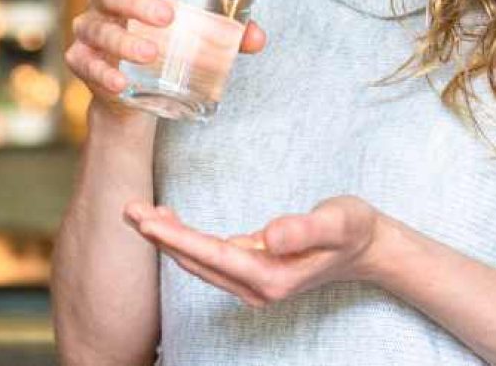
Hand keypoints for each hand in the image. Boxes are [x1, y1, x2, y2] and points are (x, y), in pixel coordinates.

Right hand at [65, 0, 266, 117]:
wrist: (135, 94)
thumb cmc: (167, 44)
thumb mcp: (195, 32)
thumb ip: (227, 31)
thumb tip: (258, 38)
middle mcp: (104, 2)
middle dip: (138, 2)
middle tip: (169, 16)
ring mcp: (90, 32)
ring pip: (99, 30)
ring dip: (125, 42)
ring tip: (152, 53)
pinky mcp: (82, 63)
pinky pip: (85, 64)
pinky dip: (103, 73)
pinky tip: (121, 82)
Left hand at [123, 196, 379, 307]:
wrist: (368, 247)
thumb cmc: (353, 228)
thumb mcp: (338, 221)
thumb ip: (306, 229)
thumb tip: (270, 236)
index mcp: (271, 276)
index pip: (212, 255)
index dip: (176, 238)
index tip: (146, 222)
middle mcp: (257, 286)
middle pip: (197, 261)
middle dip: (160, 236)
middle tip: (127, 209)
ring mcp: (253, 282)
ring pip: (199, 261)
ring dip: (168, 238)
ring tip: (139, 212)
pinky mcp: (252, 270)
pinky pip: (209, 257)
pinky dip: (185, 240)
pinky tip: (170, 222)